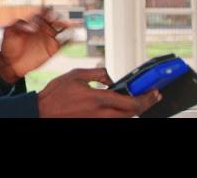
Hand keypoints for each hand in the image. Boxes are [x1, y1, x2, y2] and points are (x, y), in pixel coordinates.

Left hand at [0, 6, 74, 80]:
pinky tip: (73, 37)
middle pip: (54, 19)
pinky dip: (70, 40)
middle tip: (60, 17)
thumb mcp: (9, 33)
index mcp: (33, 23)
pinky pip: (63, 43)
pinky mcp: (52, 49)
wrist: (11, 63)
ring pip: (61, 29)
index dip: (45, 12)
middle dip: (58, 17)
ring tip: (71, 24)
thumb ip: (18, 26)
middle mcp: (42, 29)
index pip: (42, 14)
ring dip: (67, 25)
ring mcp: (48, 39)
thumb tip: (30, 24)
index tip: (47, 12)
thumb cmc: (9, 46)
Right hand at [38, 67, 161, 117]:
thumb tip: (111, 77)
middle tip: (151, 97)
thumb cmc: (55, 94)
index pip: (130, 101)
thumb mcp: (75, 75)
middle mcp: (100, 113)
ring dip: (133, 110)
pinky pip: (113, 120)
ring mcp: (97, 121)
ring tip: (137, 101)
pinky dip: (120, 114)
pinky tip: (121, 108)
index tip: (154, 92)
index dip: (146, 98)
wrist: (42, 112)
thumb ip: (97, 73)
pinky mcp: (93, 124)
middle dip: (145, 105)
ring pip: (124, 119)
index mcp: (97, 98)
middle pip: (132, 114)